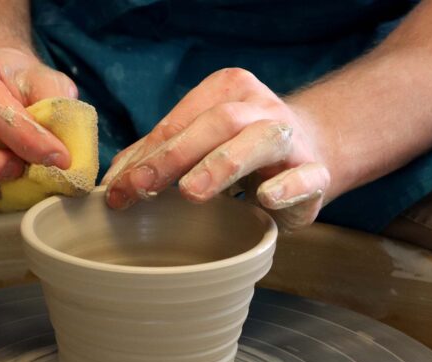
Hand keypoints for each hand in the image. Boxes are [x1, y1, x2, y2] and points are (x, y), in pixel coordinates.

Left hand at [103, 68, 330, 229]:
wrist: (311, 153)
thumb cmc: (244, 150)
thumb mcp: (201, 144)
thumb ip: (162, 155)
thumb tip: (116, 179)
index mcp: (225, 93)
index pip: (178, 123)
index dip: (144, 157)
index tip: (117, 189)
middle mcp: (258, 108)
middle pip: (214, 125)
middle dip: (173, 157)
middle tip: (141, 189)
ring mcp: (289, 138)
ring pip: (258, 142)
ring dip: (222, 165)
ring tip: (192, 192)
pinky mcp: (315, 173)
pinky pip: (304, 177)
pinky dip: (285, 187)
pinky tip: (265, 198)